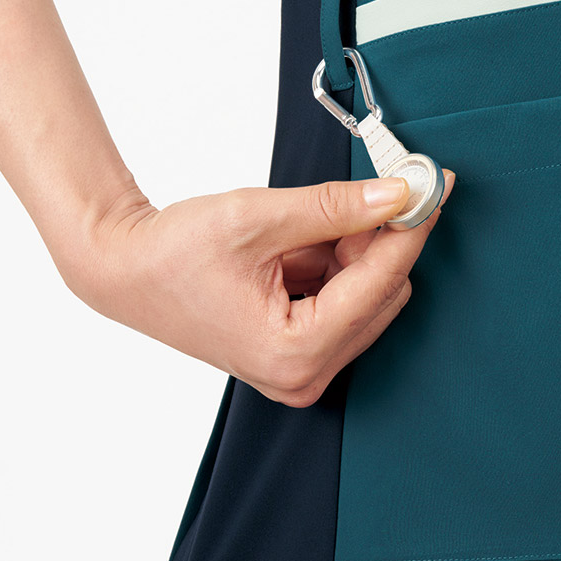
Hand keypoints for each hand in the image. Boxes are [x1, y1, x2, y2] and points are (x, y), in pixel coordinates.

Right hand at [66, 171, 454, 406]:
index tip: (434, 185)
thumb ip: (335, 208)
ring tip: (302, 227)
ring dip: (353, 252)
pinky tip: (300, 246)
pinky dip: (337, 267)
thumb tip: (398, 195)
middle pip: (383, 295)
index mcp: (294, 352)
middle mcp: (303, 375)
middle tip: (369, 190)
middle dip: (378, 239)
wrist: (127, 272)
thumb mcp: (259, 217)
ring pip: (368, 298)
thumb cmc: (174, 252)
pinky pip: (345, 304)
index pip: (380, 282)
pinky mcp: (297, 356)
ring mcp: (301, 370)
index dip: (411, 228)